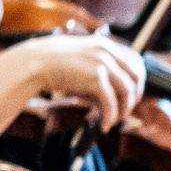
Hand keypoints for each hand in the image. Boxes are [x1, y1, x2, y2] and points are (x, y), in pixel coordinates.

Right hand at [0, 33, 144, 131]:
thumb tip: (114, 86)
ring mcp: (102, 64)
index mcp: (105, 44)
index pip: (135, 61)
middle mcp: (107, 52)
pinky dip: (111, 116)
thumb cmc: (52, 61)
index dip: (138, 79)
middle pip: (137, 77)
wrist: (33, 63)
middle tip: (125, 109)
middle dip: (134, 96)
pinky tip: (105, 125)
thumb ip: (99, 63)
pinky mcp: (95, 79)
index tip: (132, 92)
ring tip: (114, 120)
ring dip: (123, 110)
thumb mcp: (81, 54)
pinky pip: (111, 103)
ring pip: (127, 92)